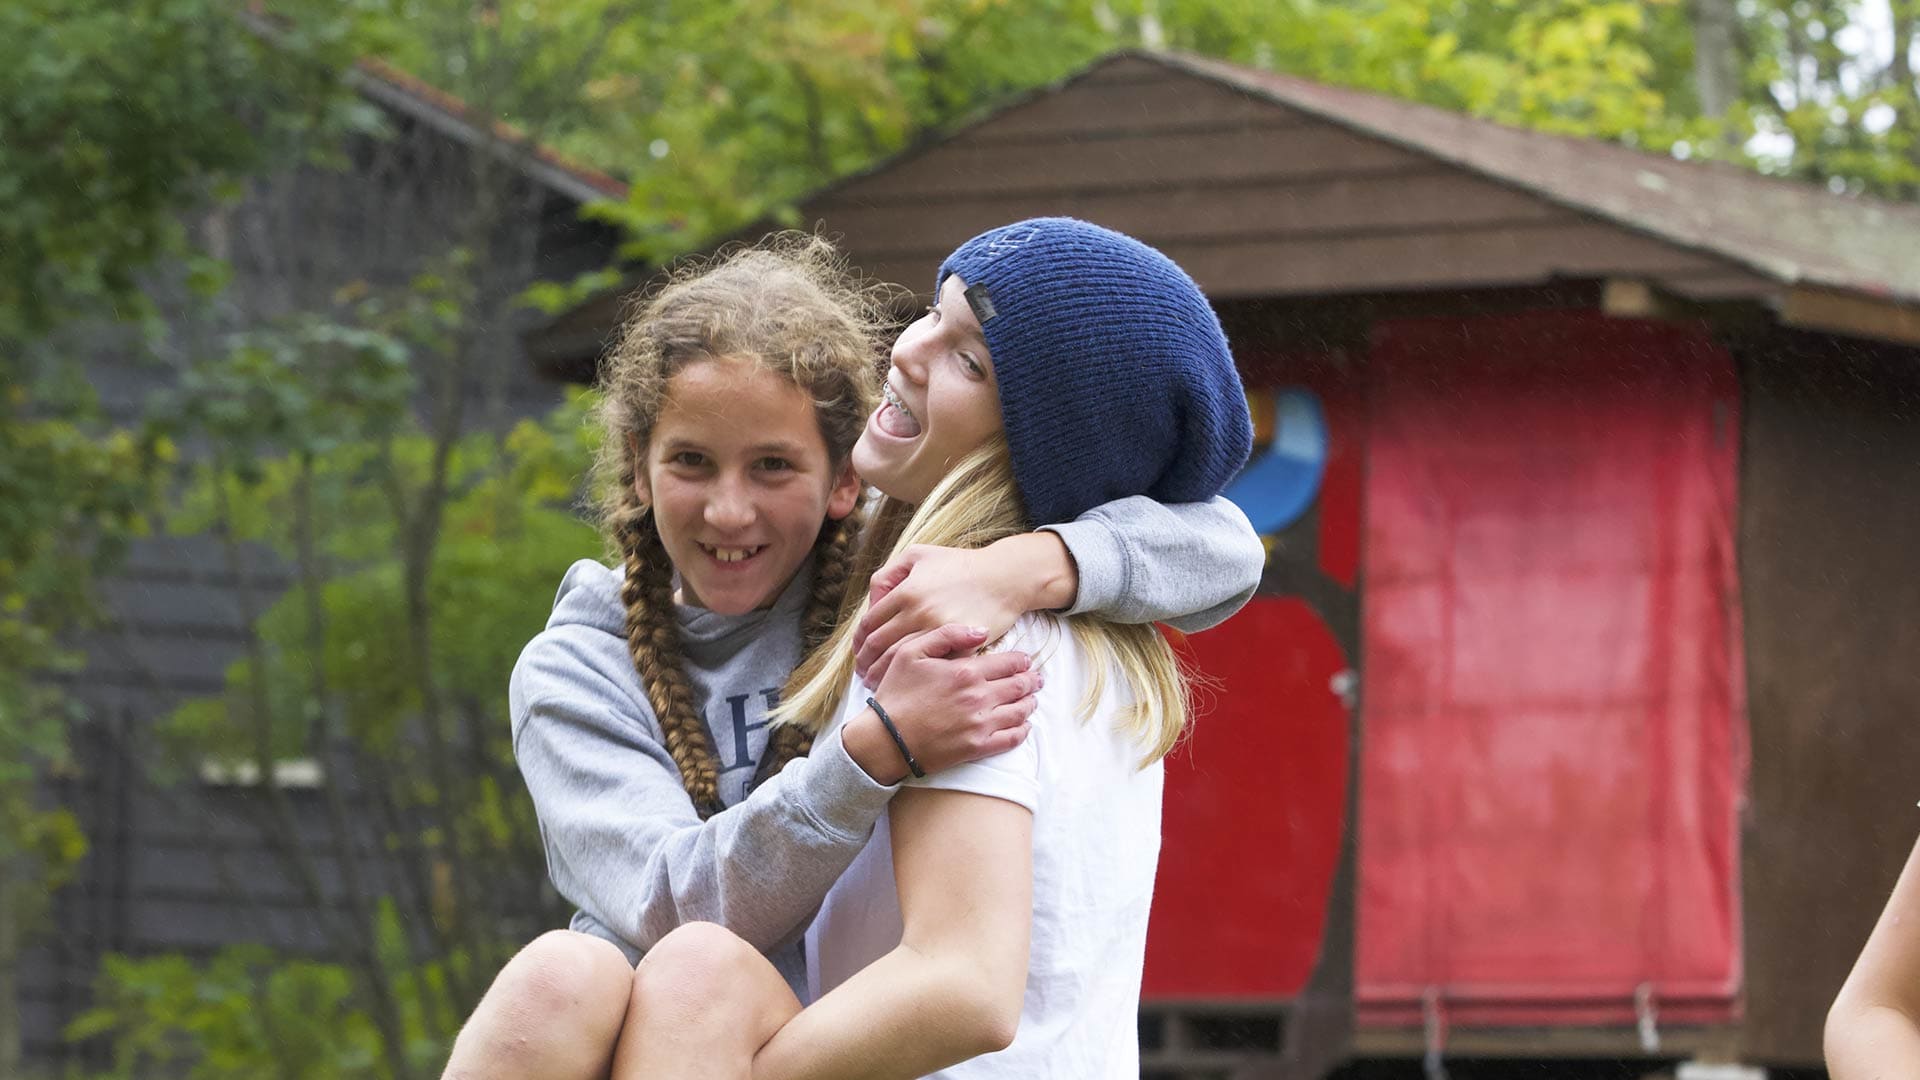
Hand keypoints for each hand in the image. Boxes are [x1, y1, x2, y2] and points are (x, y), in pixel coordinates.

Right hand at [846, 623, 1039, 782]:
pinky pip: (1011, 739)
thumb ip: (947, 635)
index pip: (1009, 663)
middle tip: (1037, 679)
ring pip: (1020, 711)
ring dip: (1030, 703)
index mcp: (966, 672)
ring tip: (1032, 699)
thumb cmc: (896, 693)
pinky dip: (1023, 730)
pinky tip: (1024, 725)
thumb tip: (981, 631)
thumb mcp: (911, 652)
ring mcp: (981, 724)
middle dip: (1031, 681)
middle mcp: (979, 697)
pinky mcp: (978, 747)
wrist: (886, 739)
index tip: (1026, 661)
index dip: (1022, 661)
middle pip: (1019, 686)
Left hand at [853, 535, 1075, 684]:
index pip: (869, 624)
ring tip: (877, 683)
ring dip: (883, 675)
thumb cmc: (961, 565)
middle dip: (866, 663)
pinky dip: (915, 678)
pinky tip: (909, 684)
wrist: (1004, 577)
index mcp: (906, 591)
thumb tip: (873, 602)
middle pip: (879, 646)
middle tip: (862, 674)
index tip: (859, 653)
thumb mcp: (919, 555)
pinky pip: (931, 667)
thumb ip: (889, 574)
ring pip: (900, 660)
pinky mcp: (960, 646)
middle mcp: (919, 612)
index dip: (859, 643)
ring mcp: (940, 631)